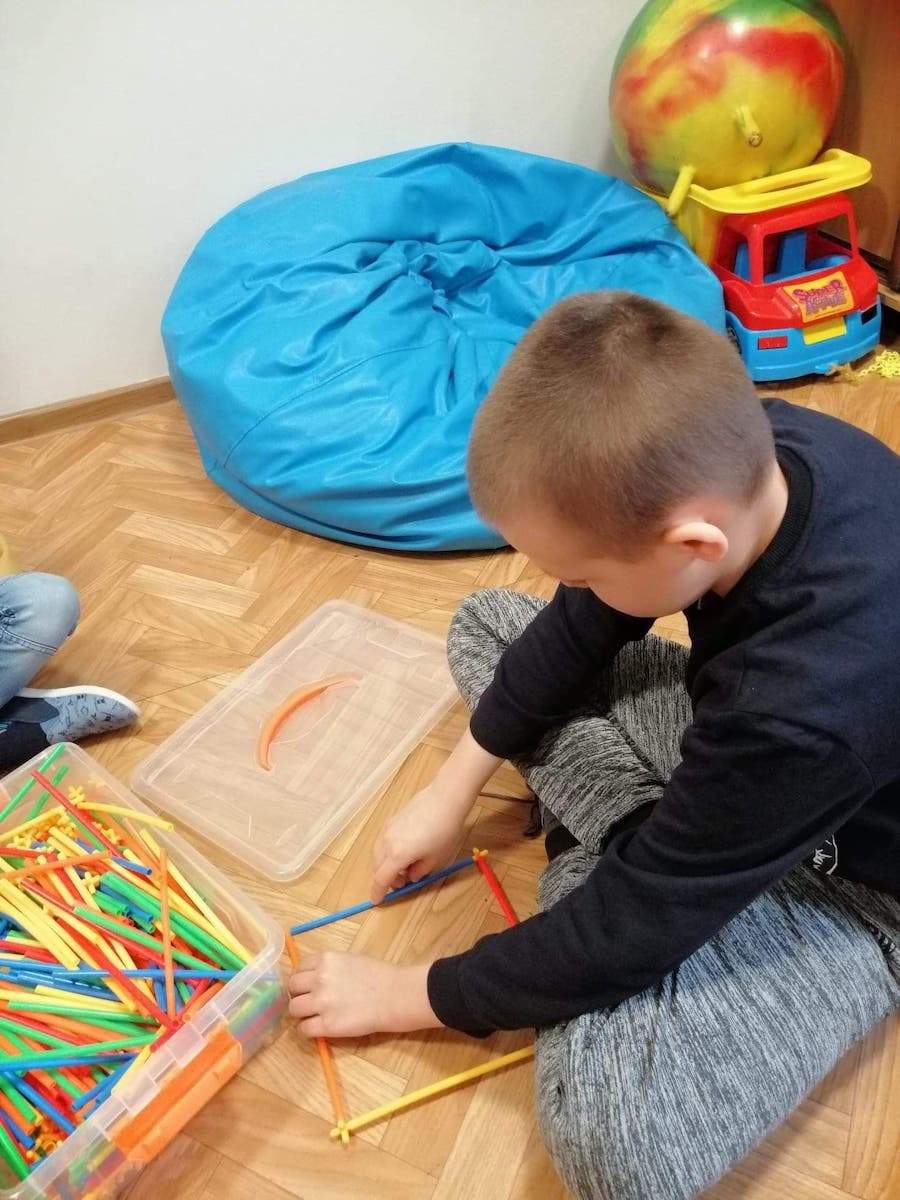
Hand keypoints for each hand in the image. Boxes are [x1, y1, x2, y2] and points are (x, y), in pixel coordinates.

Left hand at [289, 951, 441, 1037]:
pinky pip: (304, 1029)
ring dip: (301, 1013)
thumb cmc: (378, 975)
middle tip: (309, 1001)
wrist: (394, 995)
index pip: (297, 968)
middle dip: (298, 995)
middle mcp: (318, 979)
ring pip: (294, 1009)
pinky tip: (318, 1028)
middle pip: (292, 988)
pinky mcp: (327, 1025)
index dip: (300, 978)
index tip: (305, 986)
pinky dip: (308, 1029)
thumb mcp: (349, 960)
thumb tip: (313, 977)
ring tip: (313, 1016)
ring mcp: (321, 1002)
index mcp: (325, 960)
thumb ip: (329, 967)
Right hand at [370, 727, 502, 904]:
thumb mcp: (436, 857)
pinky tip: (407, 849)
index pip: (381, 879)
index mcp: (397, 855)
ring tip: (407, 866)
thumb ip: (420, 870)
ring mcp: (388, 828)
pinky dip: (389, 851)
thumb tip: (411, 875)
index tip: (376, 901)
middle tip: (402, 882)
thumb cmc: (445, 830)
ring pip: (380, 852)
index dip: (378, 892)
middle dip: (385, 878)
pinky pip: (385, 841)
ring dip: (387, 864)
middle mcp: (388, 842)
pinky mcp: (392, 819)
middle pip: (377, 866)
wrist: (445, 798)